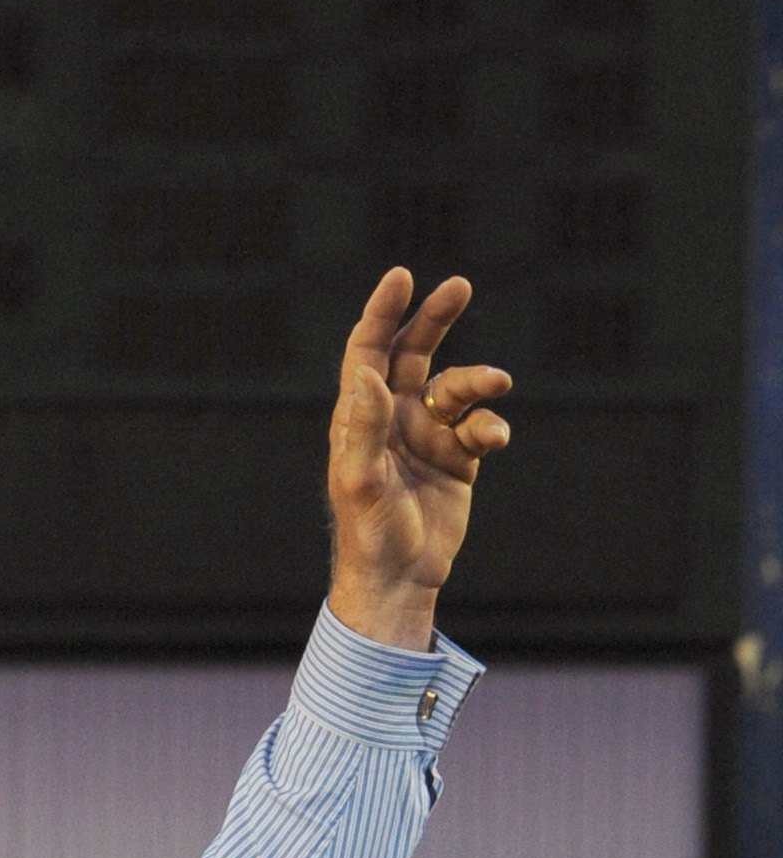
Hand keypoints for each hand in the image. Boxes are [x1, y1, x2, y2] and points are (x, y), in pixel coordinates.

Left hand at [325, 269, 510, 646]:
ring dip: (477, 380)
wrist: (400, 581)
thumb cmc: (369, 535)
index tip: (402, 277)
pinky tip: (493, 439)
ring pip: (456, 388)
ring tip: (496, 383)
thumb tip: (367, 373)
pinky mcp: (457, 459)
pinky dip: (490, 425)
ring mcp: (426, 437)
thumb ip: (363, 426)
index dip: (383, 313)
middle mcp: (392, 419)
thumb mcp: (360, 481)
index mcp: (361, 419)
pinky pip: (480, 426)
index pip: (369, 352)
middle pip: (413, 353)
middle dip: (434, 318)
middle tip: (458, 286)